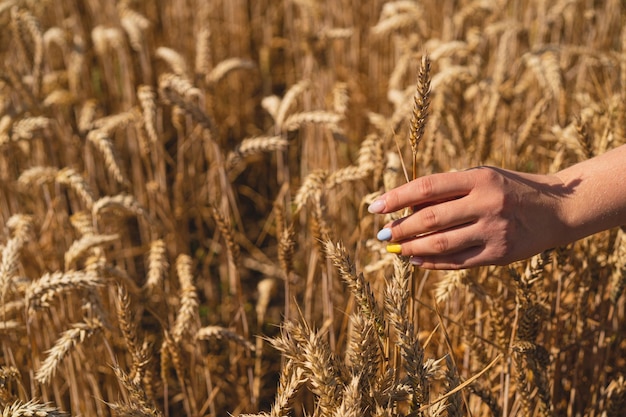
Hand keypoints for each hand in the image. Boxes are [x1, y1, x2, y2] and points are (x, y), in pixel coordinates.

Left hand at [368, 167, 572, 268]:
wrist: (558, 209)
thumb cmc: (509, 189)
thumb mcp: (482, 177)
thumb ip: (448, 190)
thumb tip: (404, 208)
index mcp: (479, 178)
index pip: (428, 186)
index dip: (397, 197)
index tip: (374, 207)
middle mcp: (487, 203)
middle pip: (430, 218)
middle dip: (400, 228)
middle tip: (382, 235)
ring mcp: (494, 230)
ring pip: (441, 243)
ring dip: (411, 248)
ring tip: (394, 249)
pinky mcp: (500, 254)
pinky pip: (457, 262)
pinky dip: (432, 263)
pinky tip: (415, 261)